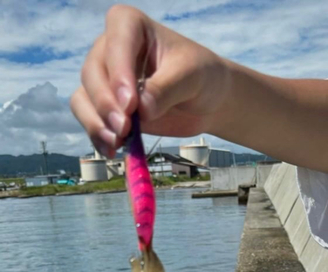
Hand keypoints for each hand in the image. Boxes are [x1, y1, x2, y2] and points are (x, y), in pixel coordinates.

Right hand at [70, 5, 230, 156]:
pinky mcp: (106, 107)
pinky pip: (90, 120)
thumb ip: (166, 89)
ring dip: (96, 124)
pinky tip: (112, 151)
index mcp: (131, 26)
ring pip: (83, 98)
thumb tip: (141, 110)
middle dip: (105, 105)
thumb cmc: (201, 77)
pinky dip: (98, 136)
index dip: (119, 73)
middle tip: (124, 130)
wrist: (205, 101)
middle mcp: (110, 49)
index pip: (116, 42)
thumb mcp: (191, 77)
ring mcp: (105, 79)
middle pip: (92, 74)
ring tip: (116, 144)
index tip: (130, 104)